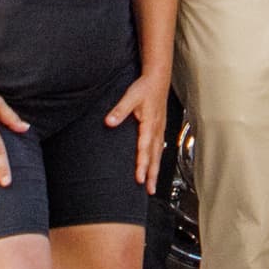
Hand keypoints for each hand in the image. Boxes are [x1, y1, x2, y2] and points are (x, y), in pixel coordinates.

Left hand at [107, 69, 170, 192]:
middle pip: (155, 157)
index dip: (142, 164)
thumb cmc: (145, 87)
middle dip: (152, 175)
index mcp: (150, 124)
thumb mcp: (130, 96)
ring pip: (158, 155)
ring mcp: (160, 130)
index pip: (145, 149)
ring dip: (155, 171)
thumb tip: (109, 122)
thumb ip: (119, 110)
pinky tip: (154, 167)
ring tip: (151, 186)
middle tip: (148, 190)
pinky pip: (159, 149)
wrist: (158, 78)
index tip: (139, 178)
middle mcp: (157, 130)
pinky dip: (156, 161)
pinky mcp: (159, 129)